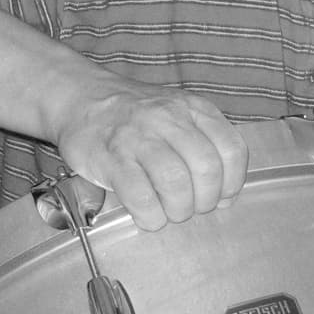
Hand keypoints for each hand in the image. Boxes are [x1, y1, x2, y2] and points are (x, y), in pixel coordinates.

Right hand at [51, 78, 248, 231]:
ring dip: (178, 209)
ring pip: (176, 183)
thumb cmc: (136, 116)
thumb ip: (206, 147)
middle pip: (206, 169)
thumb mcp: (179, 115)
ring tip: (169, 212)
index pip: (232, 150)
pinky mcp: (110, 157)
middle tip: (190, 207)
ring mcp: (138, 136)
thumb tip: (225, 198)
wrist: (81, 97)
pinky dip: (151, 216)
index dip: (232, 184)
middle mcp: (169, 118)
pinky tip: (148, 216)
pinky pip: (141, 196)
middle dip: (205, 201)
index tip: (221, 197)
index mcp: (194, 108)